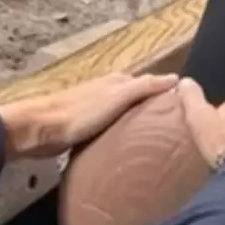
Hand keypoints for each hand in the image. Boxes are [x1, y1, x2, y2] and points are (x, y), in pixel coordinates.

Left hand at [0, 71, 180, 160]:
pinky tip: (127, 146)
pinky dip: (122, 133)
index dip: (165, 94)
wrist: (39, 130)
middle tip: (175, 128)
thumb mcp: (116, 98)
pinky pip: (111, 128)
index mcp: (116, 82)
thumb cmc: (79, 114)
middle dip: (153, 109)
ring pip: (123, 113)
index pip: (149, 84)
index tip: (185, 108)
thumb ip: (144, 88)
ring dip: (137, 122)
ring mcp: (94, 110)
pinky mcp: (84, 127)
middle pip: (136, 98)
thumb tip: (176, 79)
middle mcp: (107, 92)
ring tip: (156, 140)